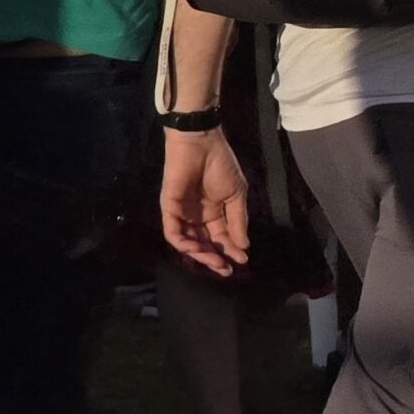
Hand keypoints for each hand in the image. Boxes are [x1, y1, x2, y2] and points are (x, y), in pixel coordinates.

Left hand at [162, 127, 252, 274]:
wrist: (202, 145)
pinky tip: (198, 249)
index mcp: (214, 213)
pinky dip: (184, 244)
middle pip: (204, 244)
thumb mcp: (236, 195)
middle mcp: (197, 217)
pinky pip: (173, 233)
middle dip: (215, 258)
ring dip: (200, 255)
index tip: (242, 260)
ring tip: (215, 261)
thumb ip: (238, 220)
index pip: (221, 237)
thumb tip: (244, 246)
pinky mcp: (169, 209)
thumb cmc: (221, 165)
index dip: (230, 250)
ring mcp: (182, 214)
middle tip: (226, 269)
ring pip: (188, 243)